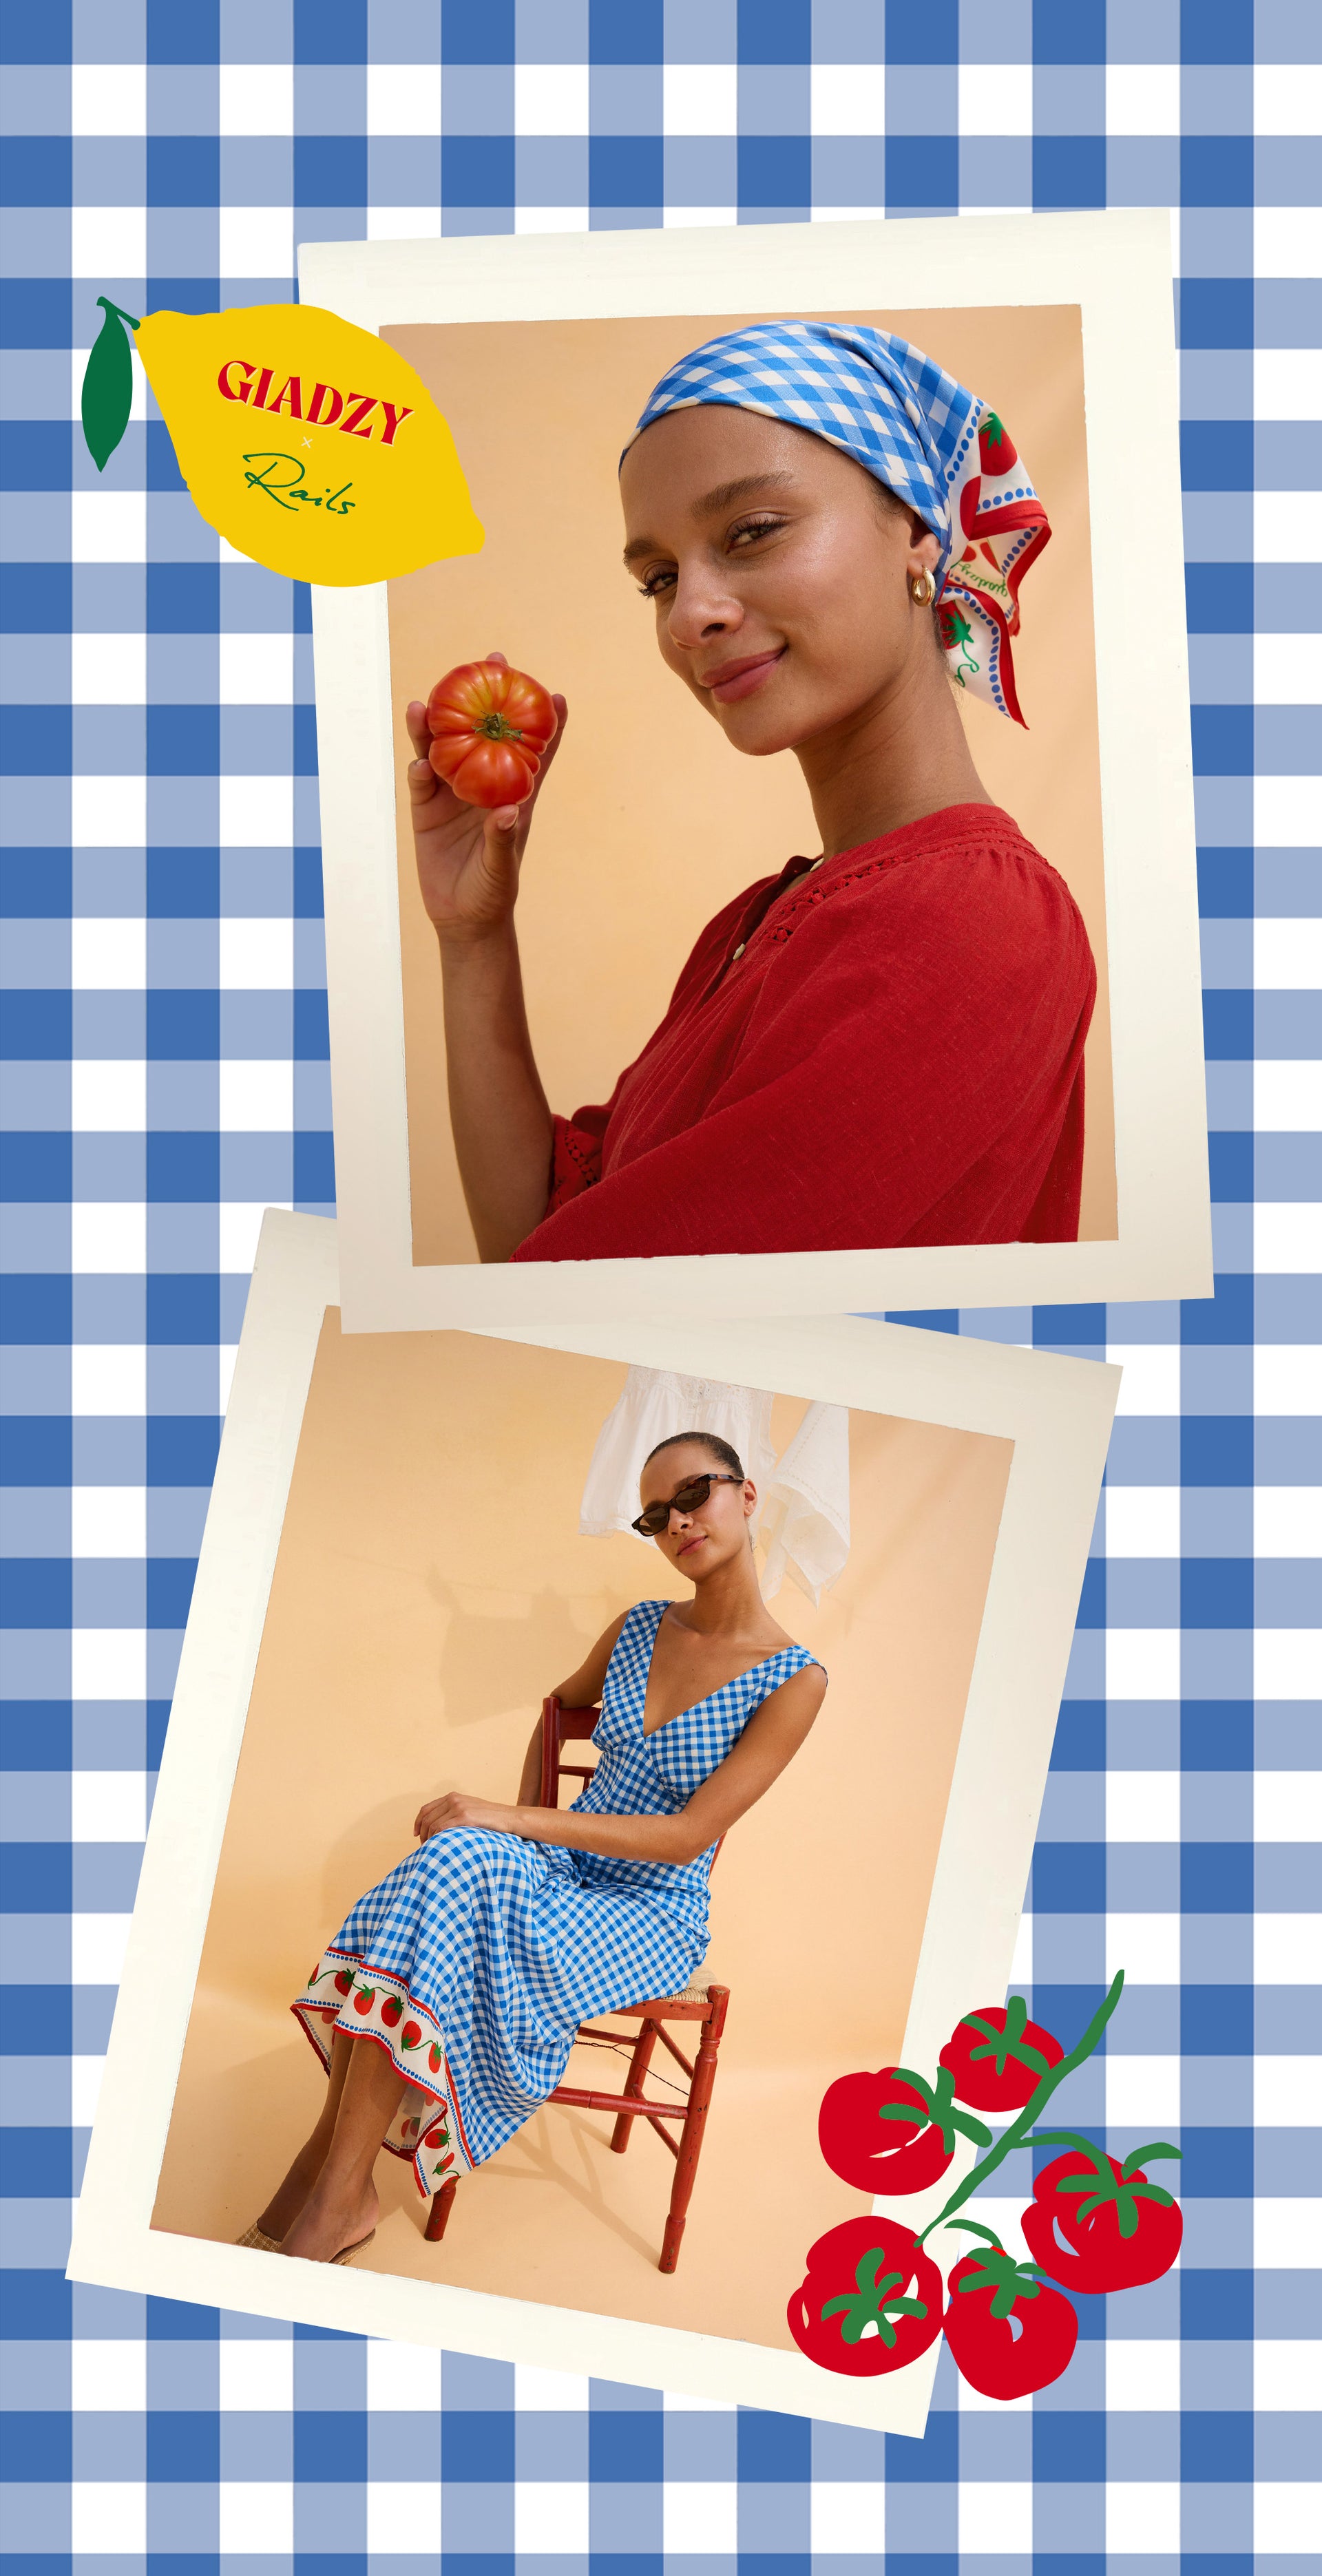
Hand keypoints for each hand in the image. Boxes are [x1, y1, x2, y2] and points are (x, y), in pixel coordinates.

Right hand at [406, 649, 567, 946]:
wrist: (463, 917)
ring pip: (445, 748)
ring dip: (437, 724)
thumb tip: (508, 811)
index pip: (535, 754)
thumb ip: (503, 839)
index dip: (547, 724)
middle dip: (486, 698)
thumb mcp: (503, 869)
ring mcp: (453, 794)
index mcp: (514, 796)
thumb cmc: (494, 891)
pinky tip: (418, 755)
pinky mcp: (426, 809)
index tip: (555, 695)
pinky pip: (421, 780)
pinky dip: (419, 766)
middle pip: (485, 733)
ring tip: (428, 701)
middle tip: (488, 661)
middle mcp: (484, 786)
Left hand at [413, 1788, 520, 1841]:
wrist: (509, 1818)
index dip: (417, 1822)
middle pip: (426, 1818)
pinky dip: (436, 1839)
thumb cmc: (490, 1819)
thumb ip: (454, 1814)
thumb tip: (438, 1829)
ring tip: (431, 1849)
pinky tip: (438, 1846)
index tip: (416, 1835)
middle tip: (424, 1847)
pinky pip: (442, 1828)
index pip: (426, 1809)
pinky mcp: (465, 1816)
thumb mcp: (469, 1811)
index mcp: (453, 1796)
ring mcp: (459, 1806)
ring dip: (428, 1839)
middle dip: (422, 1834)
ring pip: (432, 1825)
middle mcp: (453, 1798)